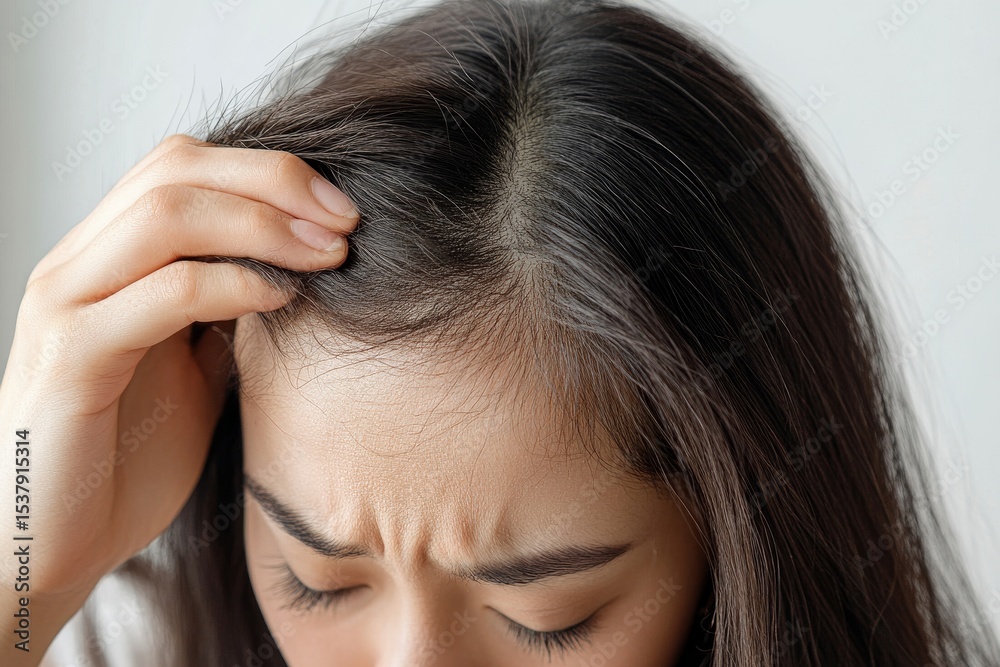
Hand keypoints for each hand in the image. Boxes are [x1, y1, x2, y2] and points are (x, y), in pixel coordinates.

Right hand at [0, 133, 357, 660]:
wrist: (60, 541)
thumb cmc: (129, 455)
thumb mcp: (195, 365)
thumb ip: (229, 309)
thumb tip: (305, 266)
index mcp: (107, 257)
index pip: (183, 164)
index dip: (270, 171)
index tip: (344, 208)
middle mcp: (78, 265)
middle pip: (176, 167)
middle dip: (276, 181)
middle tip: (347, 220)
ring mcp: (67, 305)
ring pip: (164, 214)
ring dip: (263, 225)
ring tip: (327, 254)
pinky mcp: (71, 359)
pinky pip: (162, 296)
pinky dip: (233, 285)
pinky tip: (283, 297)